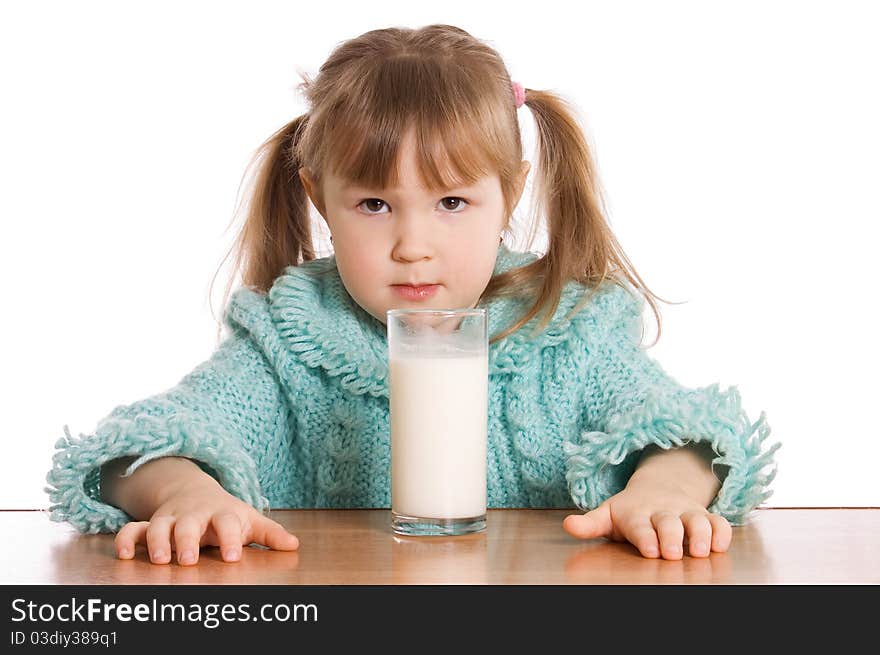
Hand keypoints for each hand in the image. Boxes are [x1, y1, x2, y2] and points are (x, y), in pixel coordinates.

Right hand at [113, 476, 298, 564]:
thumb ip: (270, 534)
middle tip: (188, 560)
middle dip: (186, 541)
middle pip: (189, 524)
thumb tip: (294, 545)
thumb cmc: (227, 514)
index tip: (232, 557)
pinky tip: (123, 554)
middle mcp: (194, 515)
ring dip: (156, 541)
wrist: (196, 491)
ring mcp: (171, 518)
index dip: (230, 539)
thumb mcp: (250, 520)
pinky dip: (125, 539)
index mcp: (222, 514)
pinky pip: (132, 529)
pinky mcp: (151, 523)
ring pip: (158, 526)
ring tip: (159, 560)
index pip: (228, 524)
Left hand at [562, 479, 731, 559]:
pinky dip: (721, 532)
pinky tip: (720, 545)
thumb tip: (567, 526)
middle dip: (671, 537)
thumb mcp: (607, 515)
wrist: (657, 489)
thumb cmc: (628, 511)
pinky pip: (718, 521)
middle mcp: (662, 511)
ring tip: (699, 551)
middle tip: (671, 553)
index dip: (645, 536)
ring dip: (700, 534)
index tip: (649, 549)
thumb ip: (589, 524)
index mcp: (636, 513)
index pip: (640, 525)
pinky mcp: (704, 516)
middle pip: (668, 523)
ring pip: (696, 520)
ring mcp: (684, 513)